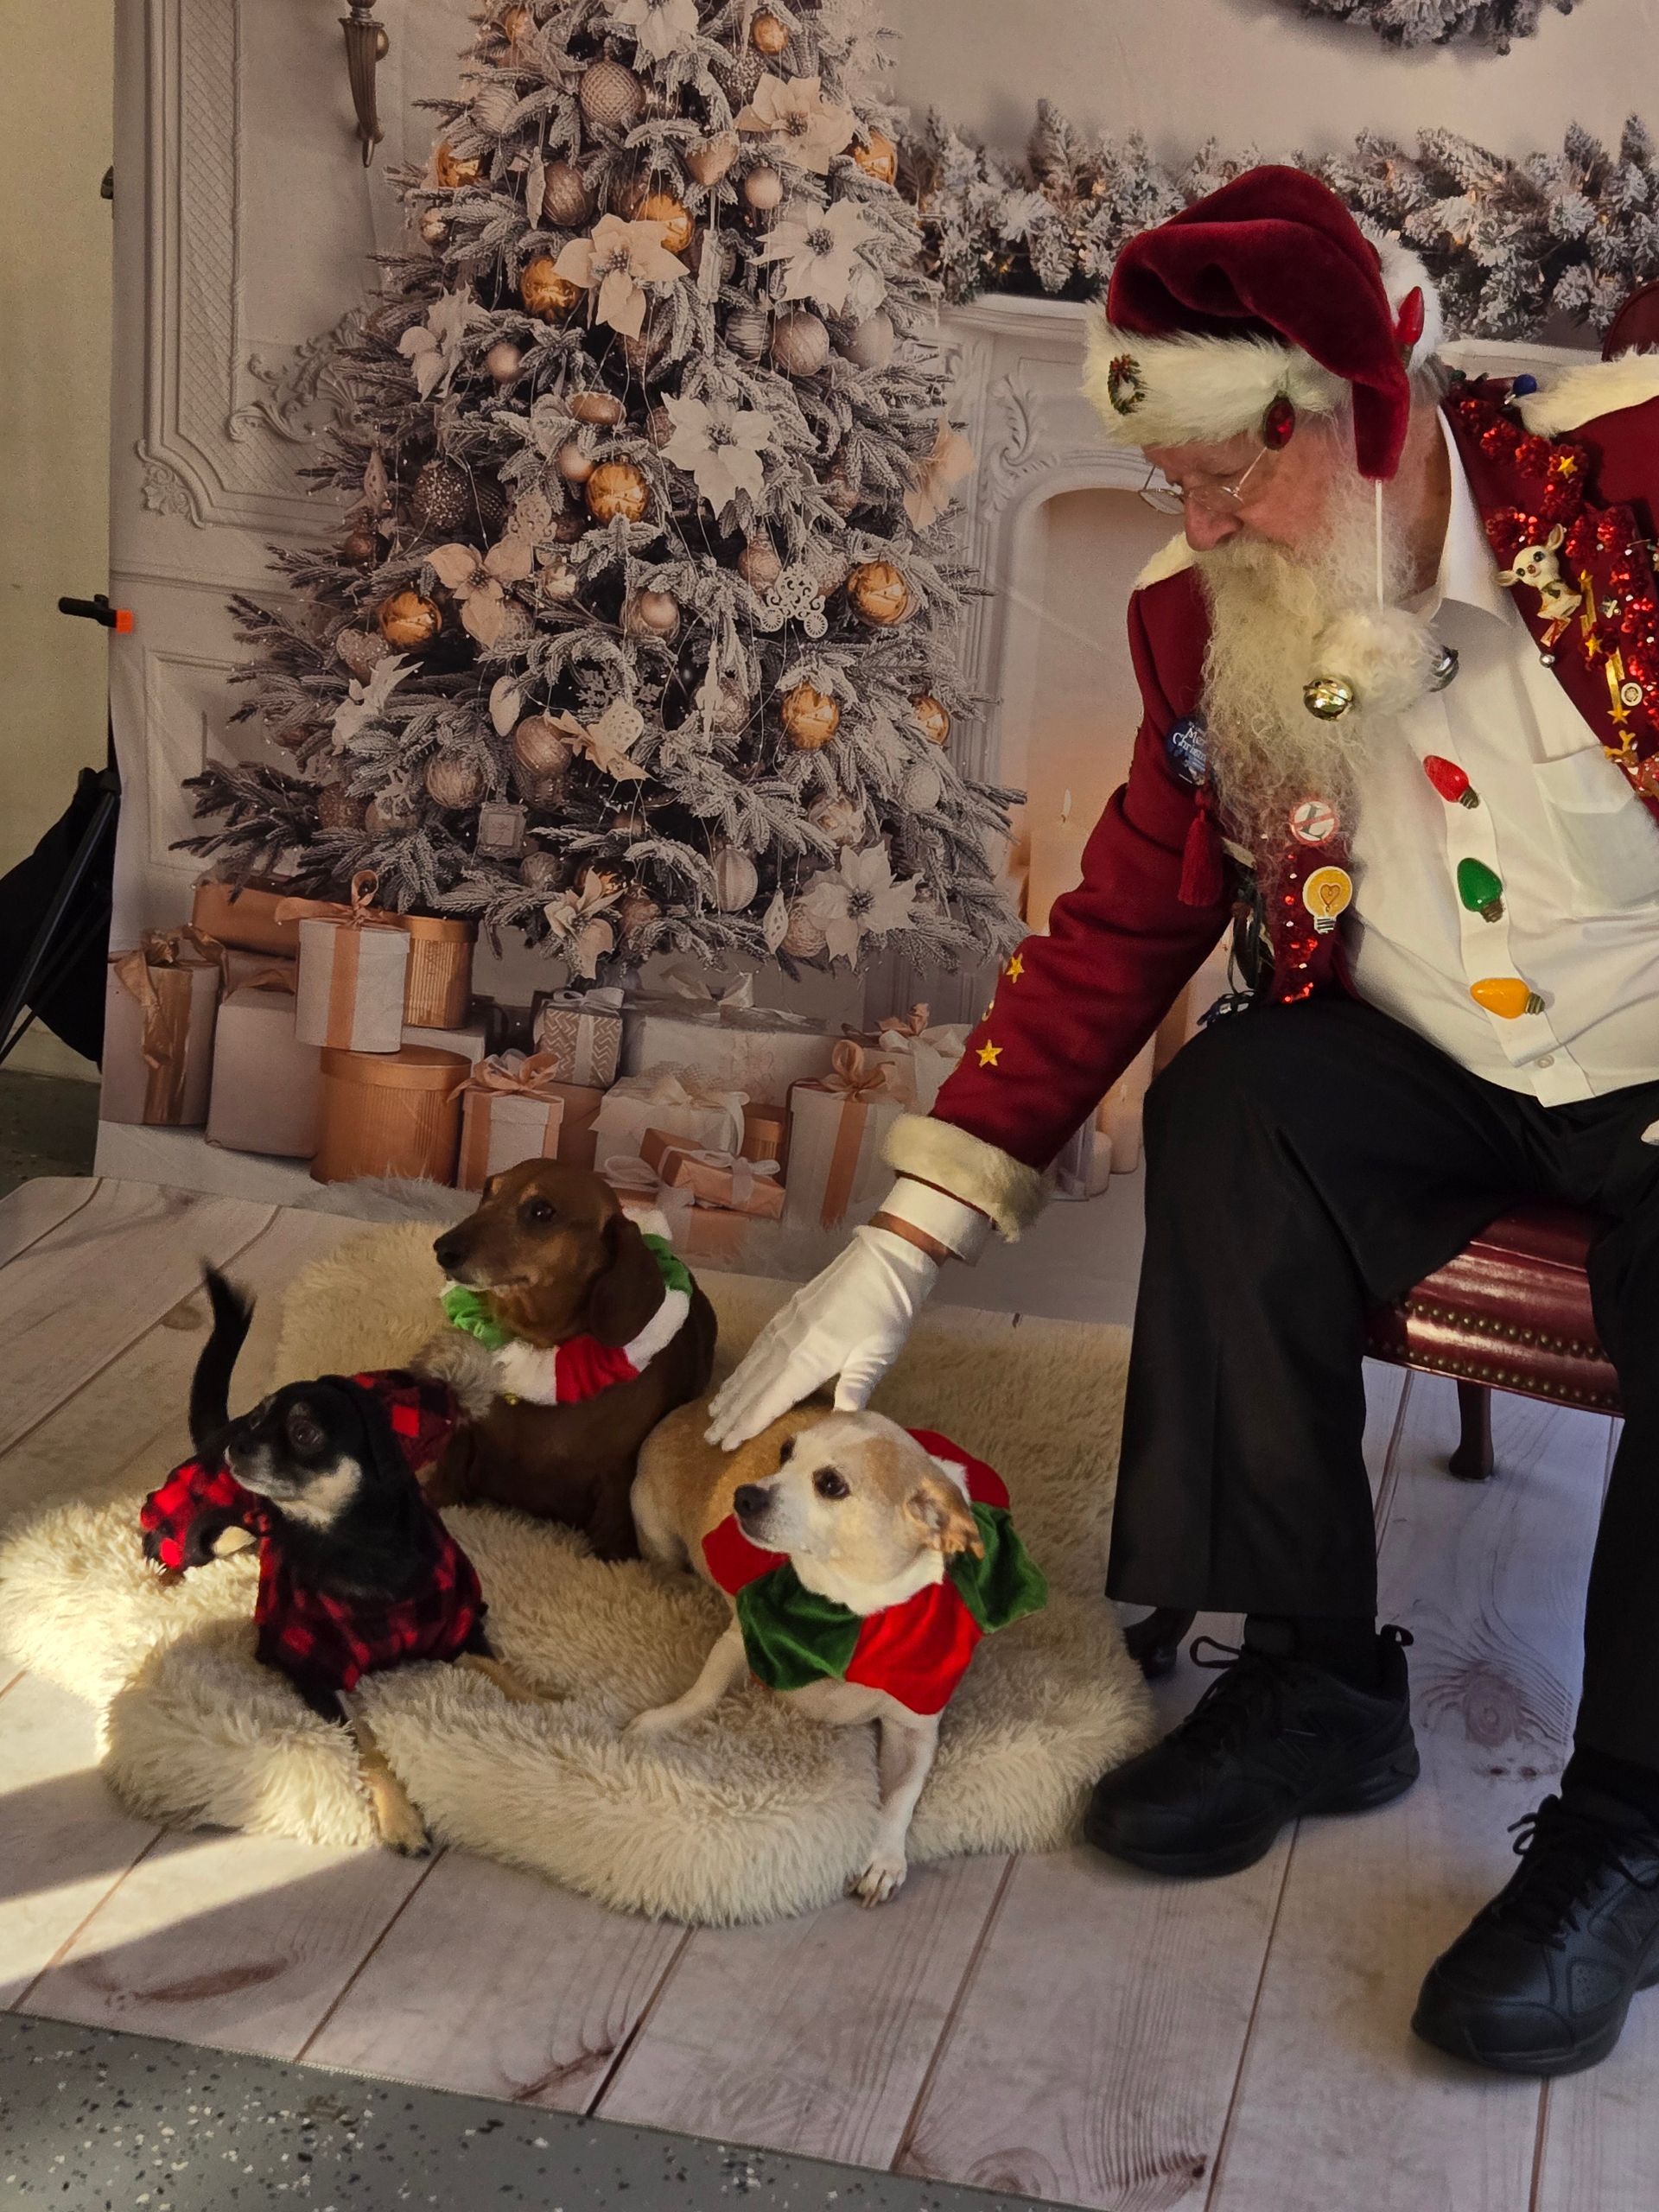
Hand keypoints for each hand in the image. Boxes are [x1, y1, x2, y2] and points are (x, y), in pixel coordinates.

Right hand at [704, 1225, 938, 1448]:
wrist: (883, 1262)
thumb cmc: (886, 1313)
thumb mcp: (877, 1355)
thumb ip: (855, 1388)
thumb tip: (841, 1421)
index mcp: (809, 1360)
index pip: (769, 1401)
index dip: (746, 1425)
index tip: (724, 1445)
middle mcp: (788, 1345)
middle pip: (752, 1386)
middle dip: (729, 1414)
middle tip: (707, 1437)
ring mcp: (785, 1326)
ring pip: (750, 1365)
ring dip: (731, 1391)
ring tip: (713, 1412)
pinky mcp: (787, 1313)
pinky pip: (758, 1346)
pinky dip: (743, 1366)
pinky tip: (737, 1376)